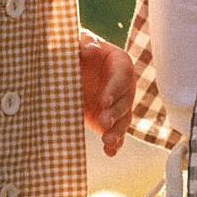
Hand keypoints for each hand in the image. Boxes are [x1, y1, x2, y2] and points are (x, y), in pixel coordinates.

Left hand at [79, 29, 135, 155]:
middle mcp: (123, 85)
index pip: (122, 75)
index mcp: (119, 63)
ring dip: (117, 131)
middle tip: (104, 122)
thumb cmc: (78, 53)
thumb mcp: (78, 45)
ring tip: (108, 141)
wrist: (71, 71)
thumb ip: (83, 44)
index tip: (104, 100)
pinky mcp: (110, 120)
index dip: (115, 88)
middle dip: (116, 113)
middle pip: (126, 100)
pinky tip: (110, 151)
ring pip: (124, 119)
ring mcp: (118, 104)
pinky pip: (116, 133)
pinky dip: (115, 143)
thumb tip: (88, 47)